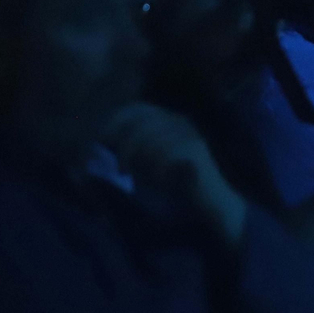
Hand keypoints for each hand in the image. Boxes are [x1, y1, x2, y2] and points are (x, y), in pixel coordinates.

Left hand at [104, 103, 245, 244]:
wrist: (212, 203)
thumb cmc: (177, 186)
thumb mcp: (147, 166)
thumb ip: (130, 155)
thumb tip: (102, 150)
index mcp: (166, 120)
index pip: (135, 109)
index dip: (114, 123)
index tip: (101, 143)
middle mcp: (177, 120)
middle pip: (138, 120)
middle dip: (123, 143)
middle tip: (118, 167)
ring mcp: (187, 132)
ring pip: (148, 137)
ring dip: (136, 158)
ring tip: (135, 176)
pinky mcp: (193, 147)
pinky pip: (162, 153)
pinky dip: (154, 169)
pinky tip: (158, 182)